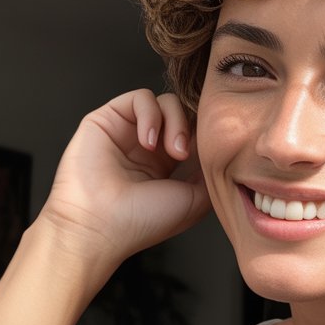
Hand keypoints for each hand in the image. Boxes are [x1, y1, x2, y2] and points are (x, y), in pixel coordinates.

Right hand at [39, 89, 211, 269]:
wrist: (100, 227)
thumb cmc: (142, 222)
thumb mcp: (194, 201)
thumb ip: (210, 173)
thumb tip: (224, 151)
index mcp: (166, 166)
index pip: (194, 133)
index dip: (206, 136)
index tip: (208, 154)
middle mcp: (146, 147)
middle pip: (183, 114)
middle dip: (192, 129)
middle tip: (184, 155)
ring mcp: (127, 132)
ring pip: (166, 102)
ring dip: (175, 122)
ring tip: (171, 151)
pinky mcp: (106, 119)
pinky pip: (140, 98)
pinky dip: (151, 114)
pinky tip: (147, 142)